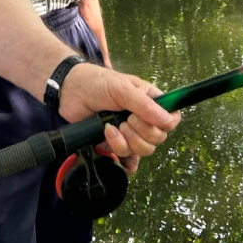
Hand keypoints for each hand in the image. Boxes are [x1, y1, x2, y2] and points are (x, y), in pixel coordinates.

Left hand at [55, 64, 179, 159]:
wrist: (71, 91)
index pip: (171, 119)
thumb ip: (145, 105)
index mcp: (151, 102)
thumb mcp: (123, 89)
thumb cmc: (98, 82)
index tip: (148, 118)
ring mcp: (129, 133)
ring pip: (143, 150)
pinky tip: (109, 142)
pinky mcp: (115, 144)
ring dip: (127, 142)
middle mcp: (144, 119)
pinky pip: (128, 160)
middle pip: (158, 139)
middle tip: (125, 120)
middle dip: (141, 133)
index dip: (164, 124)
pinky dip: (121, 155)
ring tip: (111, 127)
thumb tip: (167, 121)